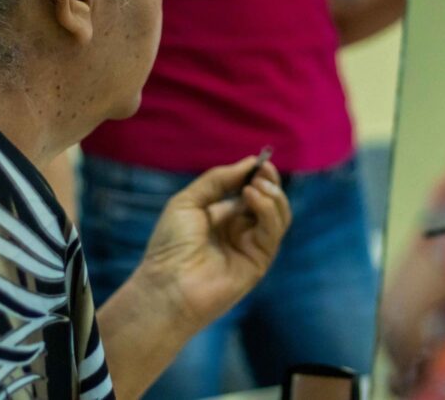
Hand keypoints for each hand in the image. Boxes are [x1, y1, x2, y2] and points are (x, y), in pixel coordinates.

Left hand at [133, 157, 291, 332]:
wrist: (166, 285)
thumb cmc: (170, 245)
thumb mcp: (189, 201)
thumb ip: (218, 180)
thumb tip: (249, 163)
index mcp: (223, 217)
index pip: (252, 191)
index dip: (258, 175)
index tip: (260, 160)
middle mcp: (241, 231)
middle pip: (270, 202)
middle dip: (269, 182)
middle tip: (263, 169)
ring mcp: (251, 247)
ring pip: (279, 215)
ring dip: (272, 195)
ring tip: (254, 186)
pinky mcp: (259, 262)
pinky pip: (273, 232)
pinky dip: (267, 210)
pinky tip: (250, 197)